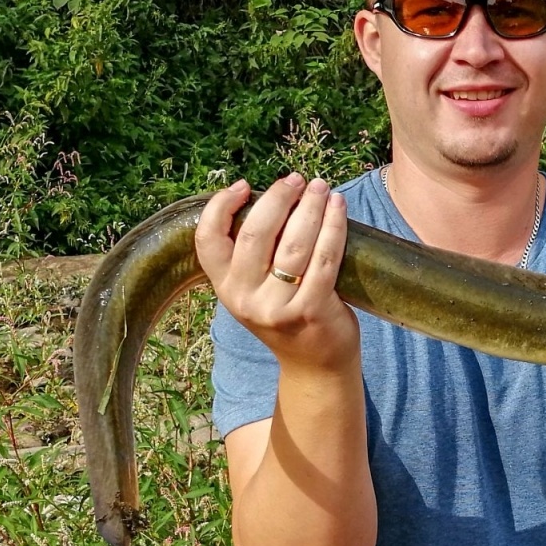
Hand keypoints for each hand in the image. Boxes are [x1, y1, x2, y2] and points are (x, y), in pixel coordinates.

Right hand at [193, 174, 359, 370]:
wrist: (315, 366)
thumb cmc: (288, 315)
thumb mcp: (256, 290)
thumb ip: (253, 255)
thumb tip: (273, 197)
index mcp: (225, 288)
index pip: (207, 241)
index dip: (219, 207)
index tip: (243, 186)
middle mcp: (245, 299)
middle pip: (255, 233)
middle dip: (277, 198)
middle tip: (296, 180)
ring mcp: (277, 307)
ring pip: (294, 244)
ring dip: (310, 207)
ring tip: (321, 188)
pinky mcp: (311, 311)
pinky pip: (323, 259)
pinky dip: (333, 228)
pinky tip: (338, 208)